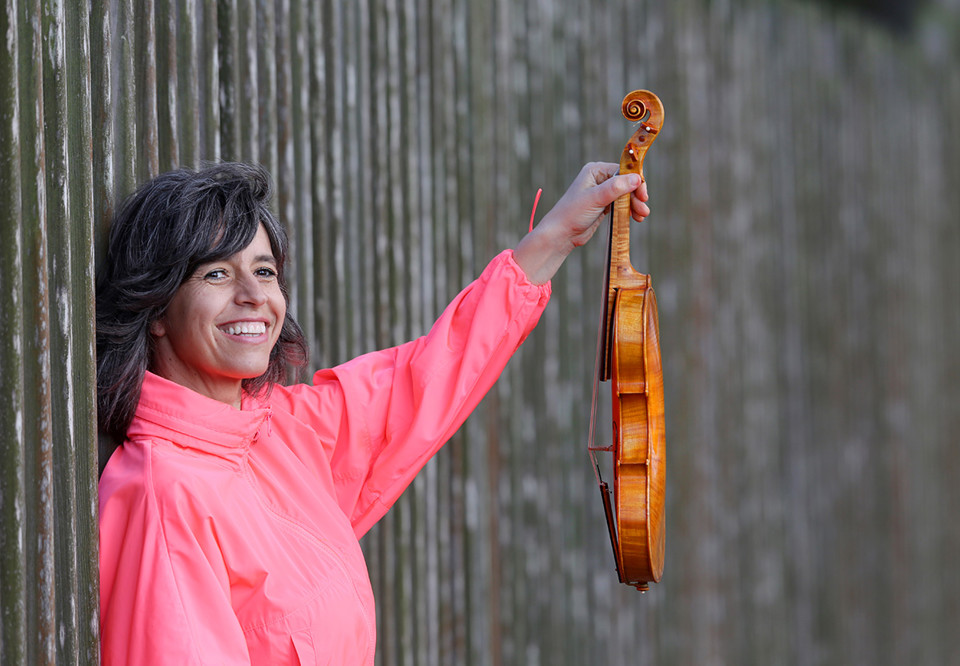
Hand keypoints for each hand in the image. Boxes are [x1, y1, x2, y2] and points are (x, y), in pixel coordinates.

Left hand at [513, 162, 648, 283]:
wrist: (561, 234)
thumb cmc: (572, 213)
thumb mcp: (595, 198)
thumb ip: (616, 187)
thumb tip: (637, 178)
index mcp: (595, 170)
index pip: (623, 171)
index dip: (636, 182)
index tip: (643, 195)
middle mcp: (599, 178)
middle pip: (627, 183)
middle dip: (636, 196)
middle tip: (643, 209)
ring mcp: (602, 192)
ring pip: (626, 194)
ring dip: (635, 204)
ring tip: (641, 216)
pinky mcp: (604, 205)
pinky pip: (621, 204)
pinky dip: (629, 210)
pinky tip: (635, 217)